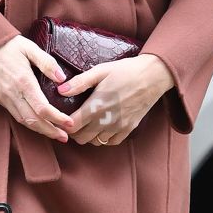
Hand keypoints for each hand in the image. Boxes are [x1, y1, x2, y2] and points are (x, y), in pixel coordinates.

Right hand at [0, 35, 75, 142]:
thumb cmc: (7, 44)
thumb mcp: (29, 47)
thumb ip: (47, 62)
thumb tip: (62, 78)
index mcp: (23, 81)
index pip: (42, 108)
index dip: (57, 119)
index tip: (70, 123)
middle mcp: (12, 93)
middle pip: (33, 120)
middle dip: (50, 131)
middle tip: (65, 137)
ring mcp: (2, 97)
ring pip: (22, 121)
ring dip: (39, 130)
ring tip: (54, 134)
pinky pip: (14, 114)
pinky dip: (28, 122)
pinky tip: (37, 123)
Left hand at [59, 53, 174, 146]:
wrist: (153, 76)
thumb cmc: (125, 71)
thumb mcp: (100, 71)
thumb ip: (79, 82)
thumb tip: (60, 90)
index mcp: (96, 106)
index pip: (71, 127)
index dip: (63, 124)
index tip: (63, 117)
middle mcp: (106, 121)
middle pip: (81, 138)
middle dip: (74, 131)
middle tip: (74, 120)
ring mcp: (118, 127)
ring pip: (95, 142)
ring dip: (89, 135)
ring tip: (88, 123)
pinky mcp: (129, 129)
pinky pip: (110, 142)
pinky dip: (104, 138)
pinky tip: (102, 126)